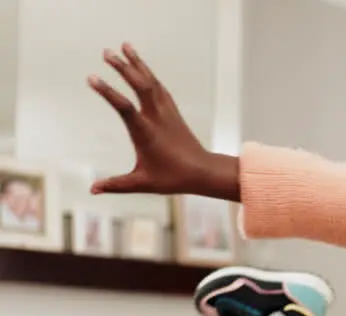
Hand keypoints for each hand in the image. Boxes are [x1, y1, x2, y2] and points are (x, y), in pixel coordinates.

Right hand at [88, 44, 236, 198]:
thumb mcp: (142, 183)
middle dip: (123, 67)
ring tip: (124, 46)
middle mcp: (157, 118)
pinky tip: (140, 66)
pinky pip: (159, 87)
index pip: (124, 108)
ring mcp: (167, 112)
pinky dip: (148, 74)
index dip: (108, 92)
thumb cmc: (173, 179)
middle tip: (105, 52)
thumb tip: (92, 190)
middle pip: (140, 85)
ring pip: (152, 82)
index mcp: (146, 132)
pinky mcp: (173, 112)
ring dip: (137, 63)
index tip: (92, 77)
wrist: (204, 172)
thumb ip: (116, 184)